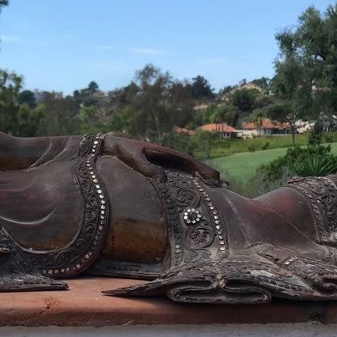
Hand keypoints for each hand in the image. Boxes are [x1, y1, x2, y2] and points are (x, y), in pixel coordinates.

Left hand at [102, 135, 220, 183]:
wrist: (112, 146)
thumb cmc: (123, 151)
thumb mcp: (134, 158)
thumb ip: (146, 168)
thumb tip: (163, 181)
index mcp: (166, 153)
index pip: (190, 162)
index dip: (203, 170)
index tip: (215, 179)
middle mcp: (169, 158)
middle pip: (193, 167)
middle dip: (208, 175)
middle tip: (223, 186)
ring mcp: (166, 163)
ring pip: (188, 171)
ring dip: (201, 179)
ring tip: (216, 190)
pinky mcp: (160, 169)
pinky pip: (178, 176)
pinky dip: (190, 181)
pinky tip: (196, 191)